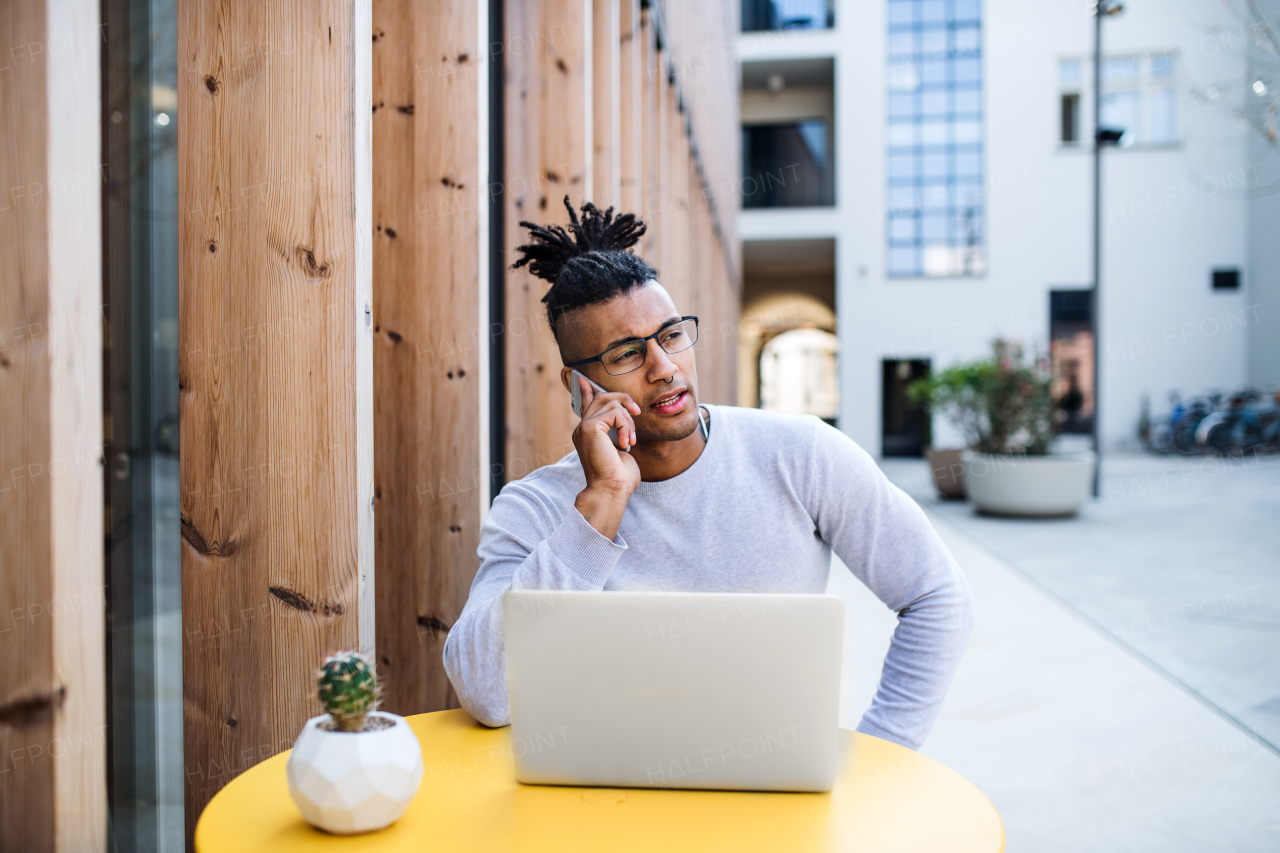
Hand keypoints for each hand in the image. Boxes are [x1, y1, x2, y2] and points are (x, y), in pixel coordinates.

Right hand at [572, 376, 640, 537]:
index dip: (588, 391)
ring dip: (628, 419)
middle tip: (636, 412)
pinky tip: (626, 443)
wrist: (611, 490)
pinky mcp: (590, 427)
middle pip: (602, 397)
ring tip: (630, 439)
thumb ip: (618, 432)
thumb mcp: (620, 449)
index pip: (587, 405)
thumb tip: (625, 417)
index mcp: (587, 434)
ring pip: (611, 402)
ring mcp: (584, 427)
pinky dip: (626, 425)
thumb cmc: (619, 477)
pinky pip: (615, 411)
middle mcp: (582, 429)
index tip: (584, 380)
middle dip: (623, 400)